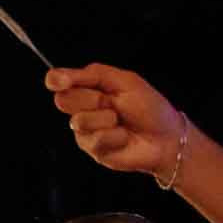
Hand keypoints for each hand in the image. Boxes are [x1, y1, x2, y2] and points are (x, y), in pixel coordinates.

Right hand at [46, 63, 187, 179]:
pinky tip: (124, 137)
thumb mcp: (124, 81)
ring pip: (79, 121)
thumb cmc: (149, 107)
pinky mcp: (91, 149)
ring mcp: (84, 130)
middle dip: (91, 99)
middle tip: (113, 102)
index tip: (60, 81)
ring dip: (106, 119)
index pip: (57, 80)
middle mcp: (81, 108)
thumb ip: (92, 74)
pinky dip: (114, 136)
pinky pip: (93, 139)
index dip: (56, 80)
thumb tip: (56, 76)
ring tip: (121, 121)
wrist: (166, 137)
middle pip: (63, 100)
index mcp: (88, 87)